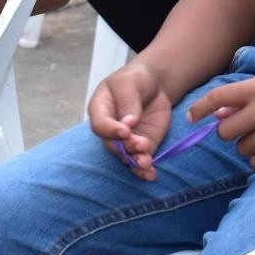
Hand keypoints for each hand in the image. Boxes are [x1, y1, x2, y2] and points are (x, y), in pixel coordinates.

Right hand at [88, 63, 174, 180]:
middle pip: (112, 144)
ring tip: (146, 162)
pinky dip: (144, 170)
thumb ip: (128, 102)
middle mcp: (110, 130)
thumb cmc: (135, 79)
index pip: (100, 125)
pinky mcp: (141, 147)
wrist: (154, 84)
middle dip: (126, 147)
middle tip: (141, 144)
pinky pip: (139, 161)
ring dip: (135, 162)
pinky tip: (151, 174)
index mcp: (100, 110)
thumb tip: (128, 123)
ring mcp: (125, 141)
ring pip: (125, 156)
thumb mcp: (130, 83)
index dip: (110, 130)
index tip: (125, 131)